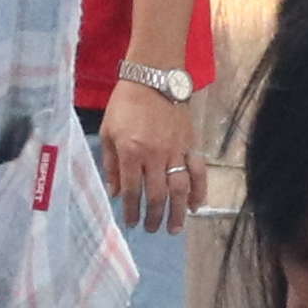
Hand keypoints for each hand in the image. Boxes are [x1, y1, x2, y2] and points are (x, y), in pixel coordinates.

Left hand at [97, 94, 198, 236]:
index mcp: (131, 151)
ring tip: (174, 228)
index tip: (130, 223)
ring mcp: (176, 151)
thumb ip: (111, 164)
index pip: (132, 190)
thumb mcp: (108, 132)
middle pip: (157, 194)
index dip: (131, 210)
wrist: (153, 77)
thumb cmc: (125, 104)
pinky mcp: (191, 144)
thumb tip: (115, 193)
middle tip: (152, 229)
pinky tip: (196, 206)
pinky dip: (199, 190)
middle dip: (154, 216)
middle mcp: (155, 155)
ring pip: (179, 188)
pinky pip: (198, 172)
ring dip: (178, 212)